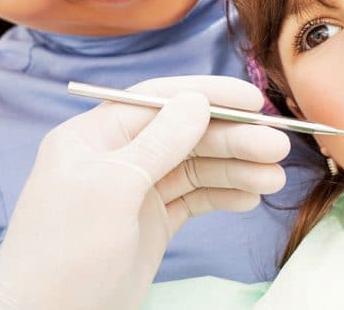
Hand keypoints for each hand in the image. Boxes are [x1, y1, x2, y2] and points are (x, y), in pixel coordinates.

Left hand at [0, 76, 288, 309]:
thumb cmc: (66, 250)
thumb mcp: (112, 188)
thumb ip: (157, 142)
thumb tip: (196, 99)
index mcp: (94, 136)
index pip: (157, 99)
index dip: (206, 94)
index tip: (252, 98)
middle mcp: (116, 157)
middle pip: (182, 134)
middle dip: (230, 138)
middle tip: (277, 146)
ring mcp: (134, 193)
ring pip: (193, 168)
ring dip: (234, 168)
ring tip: (274, 178)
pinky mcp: (149, 225)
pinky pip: (192, 199)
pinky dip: (222, 196)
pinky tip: (250, 197)